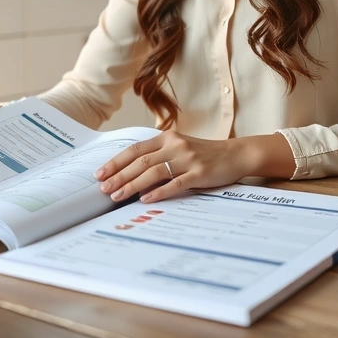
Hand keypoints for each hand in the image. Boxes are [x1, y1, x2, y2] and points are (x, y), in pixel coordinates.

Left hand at [94, 131, 295, 202]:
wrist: (236, 154)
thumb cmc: (205, 154)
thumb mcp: (180, 148)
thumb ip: (159, 157)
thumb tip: (132, 175)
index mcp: (167, 138)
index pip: (135, 150)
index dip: (116, 162)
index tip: (100, 174)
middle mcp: (175, 145)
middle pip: (140, 161)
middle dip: (119, 176)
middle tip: (103, 189)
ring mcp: (187, 159)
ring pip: (153, 172)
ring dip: (132, 185)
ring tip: (117, 196)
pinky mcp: (199, 174)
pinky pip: (175, 184)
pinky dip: (158, 192)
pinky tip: (145, 199)